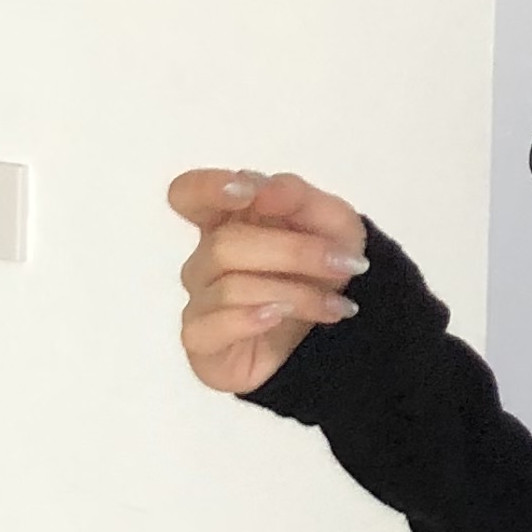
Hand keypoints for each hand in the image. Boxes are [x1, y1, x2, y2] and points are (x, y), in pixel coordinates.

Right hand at [170, 165, 368, 395]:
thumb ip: (297, 196)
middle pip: (223, 244)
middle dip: (292, 252)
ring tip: (335, 304)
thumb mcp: (332, 222)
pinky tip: (279, 317)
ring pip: (231, 286)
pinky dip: (250, 318)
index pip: (188, 194)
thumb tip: (264, 188)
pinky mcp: (202, 343)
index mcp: (227, 221)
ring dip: (295, 293)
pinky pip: (212, 326)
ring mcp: (200, 303)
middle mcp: (205, 260)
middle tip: (343, 264)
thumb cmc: (323, 272)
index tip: (249, 193)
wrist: (340, 335)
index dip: (207, 188)